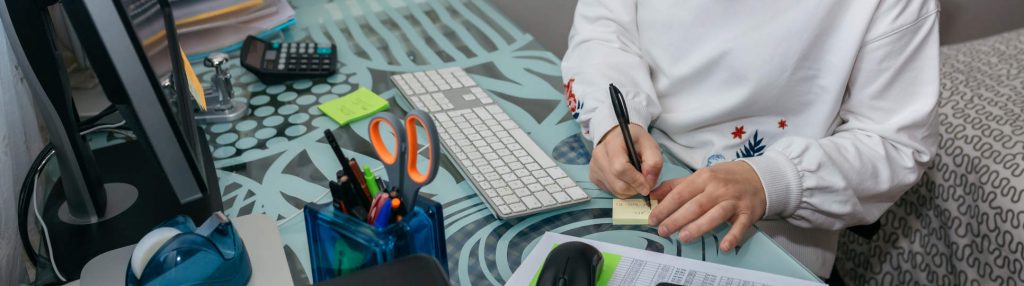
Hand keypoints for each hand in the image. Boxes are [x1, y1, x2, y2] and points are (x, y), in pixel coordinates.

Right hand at [591, 124, 662, 198]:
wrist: (618, 137)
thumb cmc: (636, 141)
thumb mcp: (650, 146)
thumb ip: (654, 163)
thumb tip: (649, 182)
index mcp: (613, 144)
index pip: (621, 168)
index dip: (636, 181)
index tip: (647, 186)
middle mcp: (599, 155)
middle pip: (618, 184)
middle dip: (635, 188)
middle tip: (643, 182)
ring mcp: (594, 167)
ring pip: (614, 190)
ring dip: (629, 190)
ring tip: (634, 179)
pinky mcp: (593, 176)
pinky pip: (610, 191)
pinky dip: (621, 190)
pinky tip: (624, 179)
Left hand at [648, 161, 765, 251]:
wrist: (758, 177)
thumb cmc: (725, 178)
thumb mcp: (701, 175)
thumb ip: (677, 185)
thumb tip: (653, 194)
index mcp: (703, 178)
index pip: (680, 194)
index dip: (665, 207)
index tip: (653, 219)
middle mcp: (718, 189)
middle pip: (695, 206)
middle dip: (677, 219)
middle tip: (663, 231)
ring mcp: (733, 201)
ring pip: (715, 215)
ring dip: (699, 227)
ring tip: (684, 238)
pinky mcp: (748, 212)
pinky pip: (740, 225)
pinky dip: (733, 236)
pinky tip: (724, 246)